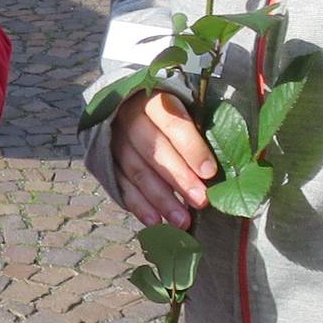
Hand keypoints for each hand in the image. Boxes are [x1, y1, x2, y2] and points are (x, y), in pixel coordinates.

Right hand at [109, 89, 216, 228]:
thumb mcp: (182, 107)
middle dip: (179, 178)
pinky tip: (155, 222)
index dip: (192, 148)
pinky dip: (138, 205)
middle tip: (200, 201)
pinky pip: (121, 186)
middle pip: (154, 151)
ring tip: (182, 221)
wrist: (124, 107)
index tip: (210, 172)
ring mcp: (115, 141)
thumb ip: (198, 129)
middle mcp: (129, 119)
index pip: (173, 123)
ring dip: (161, 199)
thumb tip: (218, 165)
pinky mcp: (105, 161)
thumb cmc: (167, 113)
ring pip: (138, 171)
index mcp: (152, 100)